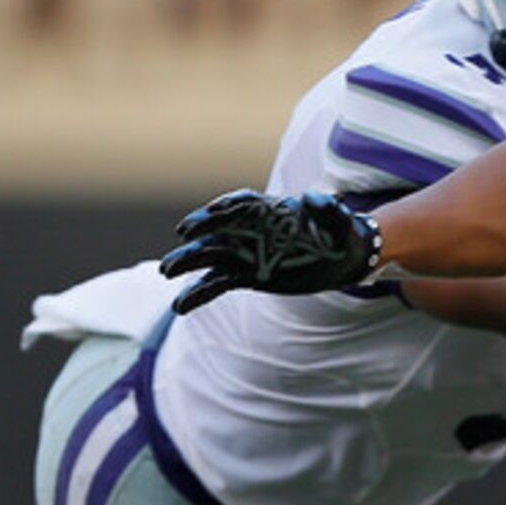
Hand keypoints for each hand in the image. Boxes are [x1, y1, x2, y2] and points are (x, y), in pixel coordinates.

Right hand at [161, 190, 383, 314]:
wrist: (341, 258)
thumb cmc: (340, 233)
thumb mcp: (340, 221)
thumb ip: (327, 209)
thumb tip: (312, 198)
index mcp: (268, 210)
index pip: (240, 205)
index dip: (224, 207)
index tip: (211, 214)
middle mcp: (249, 230)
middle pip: (217, 230)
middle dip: (199, 233)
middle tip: (182, 238)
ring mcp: (244, 253)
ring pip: (209, 257)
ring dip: (187, 263)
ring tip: (165, 271)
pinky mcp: (245, 275)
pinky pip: (216, 284)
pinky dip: (198, 293)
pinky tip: (180, 306)